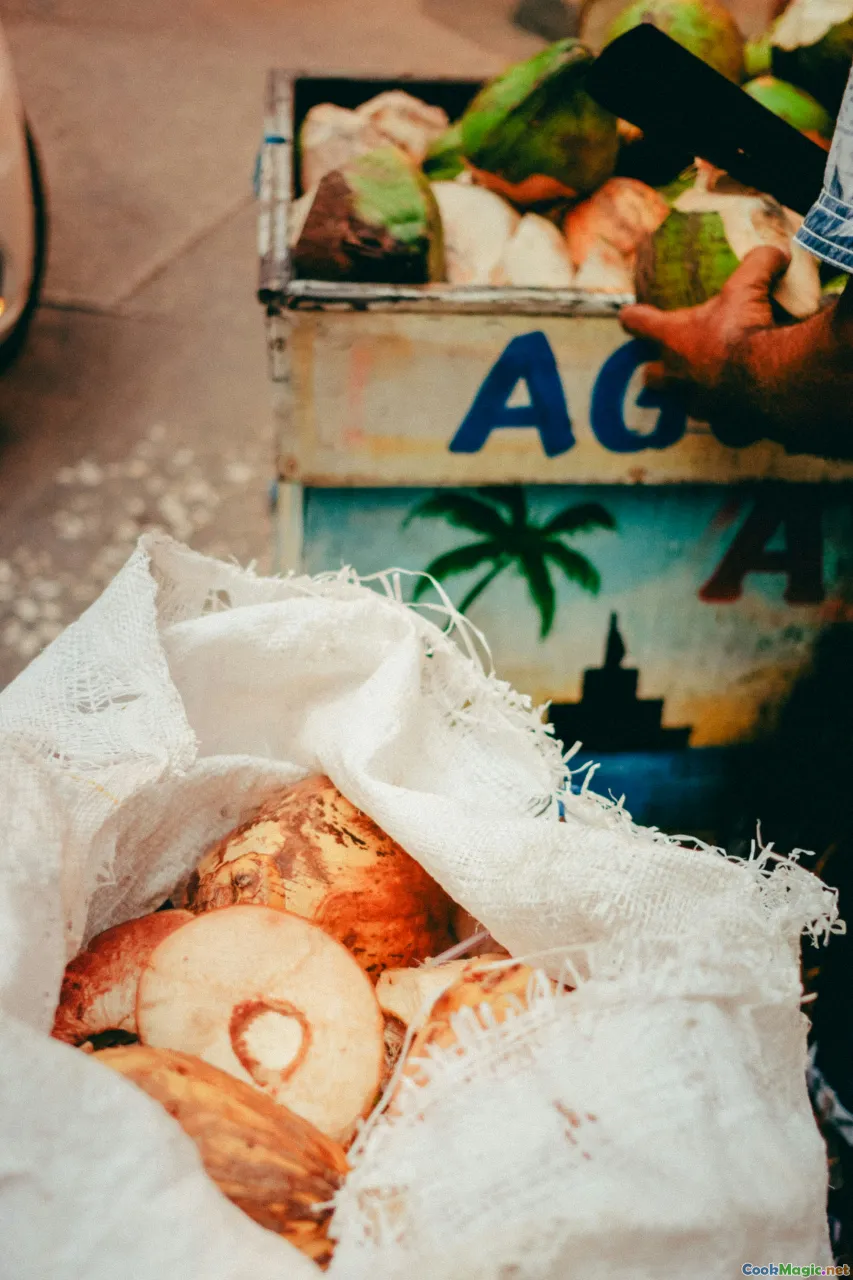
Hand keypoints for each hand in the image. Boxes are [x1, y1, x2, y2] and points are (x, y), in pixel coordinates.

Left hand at [619, 246, 791, 445]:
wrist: (770, 381)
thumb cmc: (747, 331)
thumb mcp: (750, 286)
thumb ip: (758, 263)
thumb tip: (776, 252)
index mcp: (673, 338)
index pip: (638, 323)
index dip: (633, 318)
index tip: (629, 317)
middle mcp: (677, 375)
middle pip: (650, 377)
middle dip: (656, 370)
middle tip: (671, 361)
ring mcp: (696, 405)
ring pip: (684, 403)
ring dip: (695, 393)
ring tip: (715, 384)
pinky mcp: (722, 427)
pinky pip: (722, 424)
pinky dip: (731, 416)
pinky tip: (745, 409)